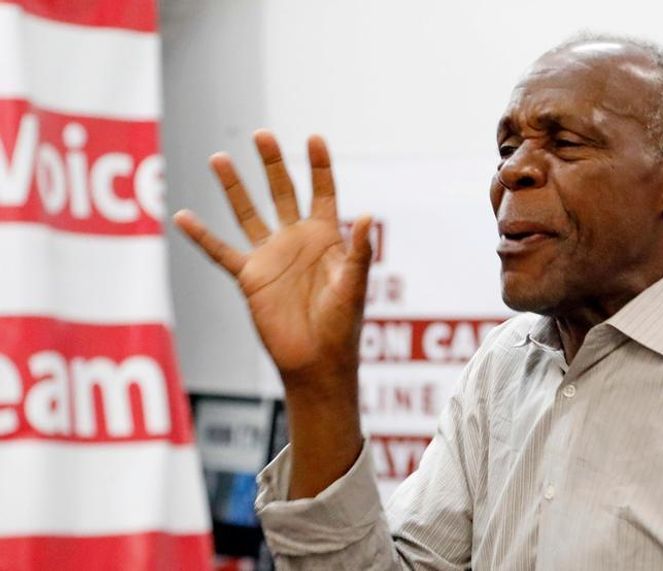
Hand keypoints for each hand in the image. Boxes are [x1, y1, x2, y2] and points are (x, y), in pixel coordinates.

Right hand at [174, 130, 372, 391]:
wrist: (316, 361)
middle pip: (282, 192)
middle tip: (261, 135)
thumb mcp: (353, 286)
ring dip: (234, 187)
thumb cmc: (342, 326)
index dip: (319, 165)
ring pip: (248, 213)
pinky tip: (182, 215)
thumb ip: (359, 252)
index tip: (313, 138)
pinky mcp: (249, 278)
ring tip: (218, 157)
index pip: (323, 192)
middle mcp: (297, 240)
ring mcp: (271, 256)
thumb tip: (368, 216)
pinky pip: (220, 252)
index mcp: (326, 237)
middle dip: (273, 164)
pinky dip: (201, 236)